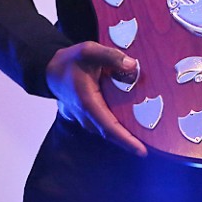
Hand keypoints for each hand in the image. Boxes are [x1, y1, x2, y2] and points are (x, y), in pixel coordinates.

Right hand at [46, 41, 147, 156]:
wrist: (51, 69)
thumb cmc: (70, 61)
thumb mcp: (89, 51)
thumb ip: (111, 56)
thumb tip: (133, 66)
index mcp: (87, 101)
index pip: (109, 126)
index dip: (125, 139)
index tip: (141, 151)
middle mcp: (85, 115)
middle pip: (109, 133)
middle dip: (129, 142)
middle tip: (151, 145)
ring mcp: (83, 118)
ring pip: (105, 131)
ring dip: (122, 135)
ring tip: (144, 136)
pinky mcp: (85, 116)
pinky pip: (101, 125)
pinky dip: (115, 128)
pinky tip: (129, 124)